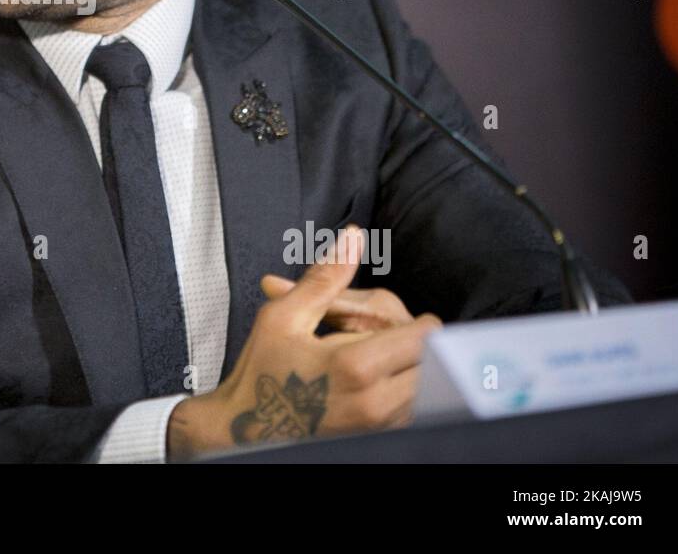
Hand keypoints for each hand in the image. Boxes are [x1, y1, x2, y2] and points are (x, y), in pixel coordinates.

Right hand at [167, 225, 441, 460]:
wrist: (244, 427)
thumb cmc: (261, 371)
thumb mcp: (284, 315)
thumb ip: (326, 277)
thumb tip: (352, 237)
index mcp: (355, 366)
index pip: (424, 338)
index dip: (418, 323)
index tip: (402, 321)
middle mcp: (375, 402)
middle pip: (433, 364)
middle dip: (417, 347)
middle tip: (386, 342)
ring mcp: (379, 427)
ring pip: (428, 391)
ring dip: (413, 372)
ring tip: (378, 365)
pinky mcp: (379, 440)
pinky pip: (413, 414)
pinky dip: (404, 396)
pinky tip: (374, 388)